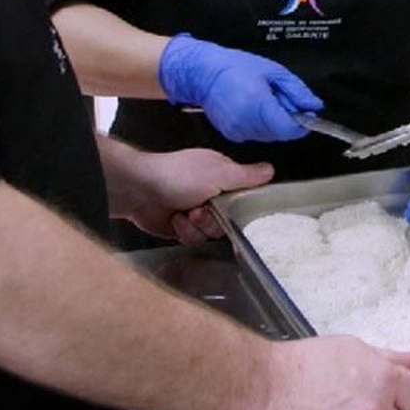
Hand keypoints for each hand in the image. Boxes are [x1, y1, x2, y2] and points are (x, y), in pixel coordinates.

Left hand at [116, 146, 273, 243]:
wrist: (138, 189)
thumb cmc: (179, 175)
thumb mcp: (219, 173)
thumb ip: (247, 176)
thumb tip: (272, 170)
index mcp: (222, 175)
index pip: (245, 194)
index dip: (243, 205)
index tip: (238, 209)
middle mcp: (210, 193)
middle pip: (229, 219)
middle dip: (215, 219)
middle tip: (202, 211)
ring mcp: (194, 211)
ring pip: (212, 232)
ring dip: (198, 227)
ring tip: (185, 215)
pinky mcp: (180, 228)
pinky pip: (194, 239)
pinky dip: (184, 232)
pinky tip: (174, 220)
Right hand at [158, 34, 322, 142]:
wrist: (204, 73)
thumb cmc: (236, 67)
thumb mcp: (273, 72)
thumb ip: (297, 91)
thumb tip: (314, 106)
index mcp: (259, 105)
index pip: (289, 129)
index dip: (302, 123)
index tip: (306, 113)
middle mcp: (247, 122)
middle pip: (281, 133)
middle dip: (288, 120)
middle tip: (281, 98)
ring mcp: (238, 131)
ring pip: (270, 135)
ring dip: (274, 122)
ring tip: (265, 100)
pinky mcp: (232, 134)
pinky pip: (256, 134)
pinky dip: (261, 124)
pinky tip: (253, 107)